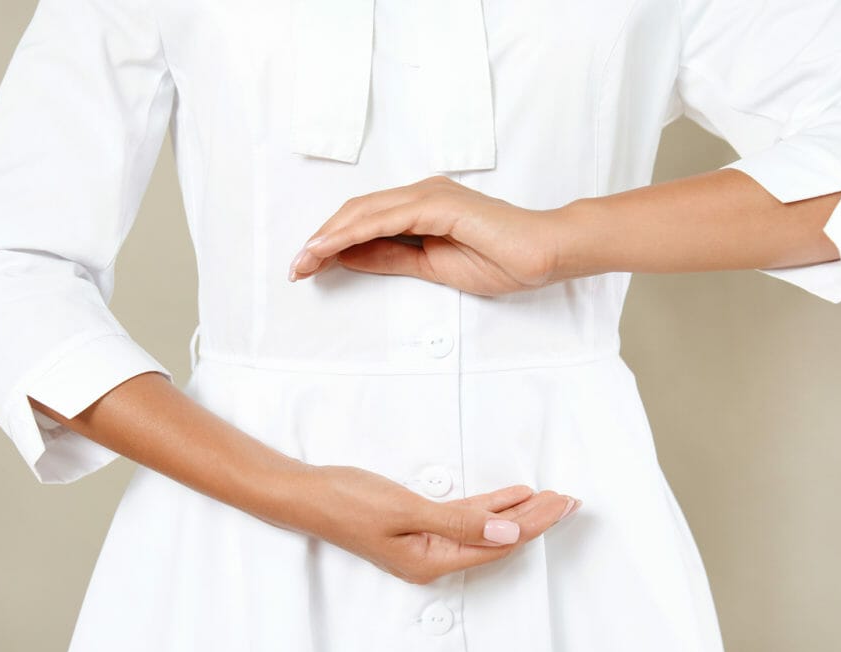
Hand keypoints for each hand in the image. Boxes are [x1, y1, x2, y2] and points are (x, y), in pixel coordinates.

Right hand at [275, 463, 580, 584]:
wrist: (308, 492)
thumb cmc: (348, 501)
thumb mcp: (407, 511)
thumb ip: (461, 523)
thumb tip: (508, 535)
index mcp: (431, 561)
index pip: (496, 544)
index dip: (533, 524)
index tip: (561, 504)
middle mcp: (433, 557)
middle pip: (496, 539)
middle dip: (535, 519)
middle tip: (568, 499)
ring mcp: (426, 542)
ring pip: (484, 527)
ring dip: (517, 512)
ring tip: (550, 498)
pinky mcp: (418, 524)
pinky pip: (465, 517)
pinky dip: (490, 505)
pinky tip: (511, 496)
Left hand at [286, 175, 568, 294]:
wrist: (545, 255)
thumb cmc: (502, 260)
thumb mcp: (432, 267)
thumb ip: (392, 258)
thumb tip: (349, 258)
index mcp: (422, 206)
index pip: (365, 221)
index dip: (332, 242)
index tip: (307, 267)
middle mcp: (422, 193)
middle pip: (356, 212)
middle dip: (320, 240)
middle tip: (295, 268)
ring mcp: (430, 194)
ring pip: (364, 212)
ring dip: (328, 238)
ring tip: (303, 261)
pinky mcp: (439, 203)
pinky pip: (386, 218)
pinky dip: (354, 233)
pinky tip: (331, 249)